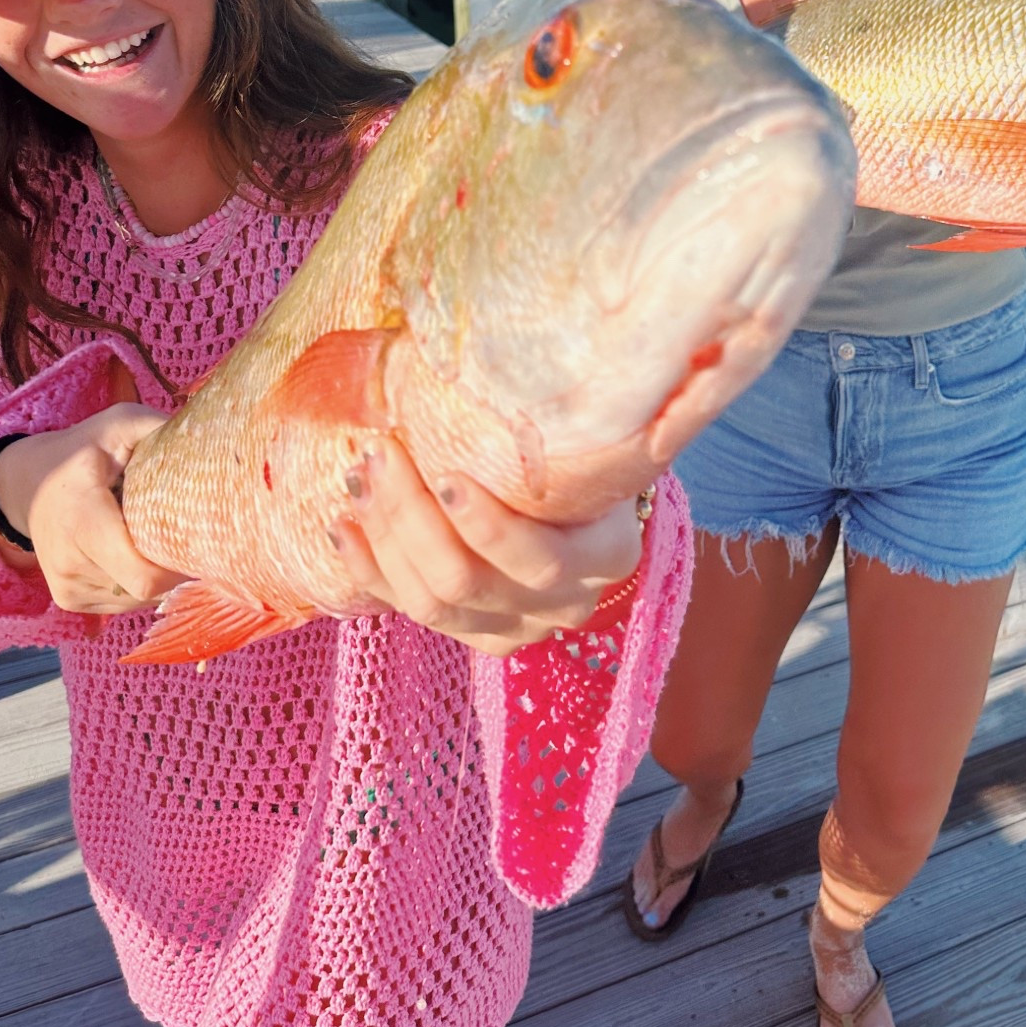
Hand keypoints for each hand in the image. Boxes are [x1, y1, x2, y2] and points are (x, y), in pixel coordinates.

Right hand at [0, 406, 185, 616]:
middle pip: (145, 589)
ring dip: (156, 577)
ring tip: (151, 538)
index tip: (198, 541)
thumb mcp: (117, 425)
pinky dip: (137, 584)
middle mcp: (70, 563)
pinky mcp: (68, 600)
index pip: (144, 576)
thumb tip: (205, 436)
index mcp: (84, 520)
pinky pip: (122, 603)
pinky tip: (132, 552)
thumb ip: (156, 428)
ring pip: (137, 600)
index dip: (179, 568)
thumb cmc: (84, 451)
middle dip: (173, 569)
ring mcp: (67, 588)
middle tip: (185, 536)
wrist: (27, 483)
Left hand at [321, 438, 644, 656]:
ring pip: (430, 602)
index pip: (538, 560)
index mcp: (602, 556)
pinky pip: (405, 611)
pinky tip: (342, 526)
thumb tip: (683, 394)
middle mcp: (560, 603)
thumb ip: (627, 424)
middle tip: (381, 454)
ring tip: (359, 477)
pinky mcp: (470, 632)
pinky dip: (368, 569)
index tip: (444, 471)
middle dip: (410, 517)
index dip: (486, 525)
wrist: (581, 501)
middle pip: (466, 580)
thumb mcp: (599, 434)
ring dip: (384, 536)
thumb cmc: (584, 449)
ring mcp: (513, 626)